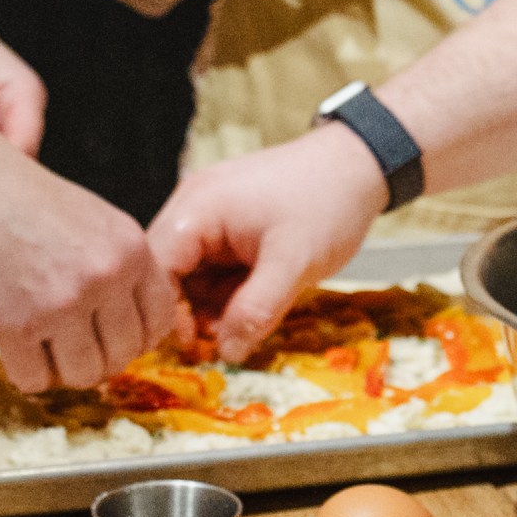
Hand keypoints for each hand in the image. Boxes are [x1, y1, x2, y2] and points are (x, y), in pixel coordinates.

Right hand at [0, 111, 183, 391]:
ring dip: (61, 369)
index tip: (109, 335)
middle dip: (97, 357)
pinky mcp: (17, 326)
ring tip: (40, 343)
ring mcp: (63, 304)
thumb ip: (118, 267)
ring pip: (83, 376)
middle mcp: (106, 278)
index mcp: (131, 249)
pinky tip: (12, 343)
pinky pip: (35, 381)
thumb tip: (129, 327)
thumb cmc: (21, 198)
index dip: (133, 337)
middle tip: (68, 342)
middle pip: (123, 357)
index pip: (158, 322)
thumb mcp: (94, 219)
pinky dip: (23, 371)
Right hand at [149, 127, 388, 362]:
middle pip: (168, 272)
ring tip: (249, 316)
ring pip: (193, 273)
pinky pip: (213, 264)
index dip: (166, 311)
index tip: (194, 345)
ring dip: (213, 301)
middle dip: (193, 309)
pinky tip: (256, 296)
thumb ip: (255, 311)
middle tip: (226, 336)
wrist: (360, 163)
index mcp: (196, 208)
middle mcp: (193, 206)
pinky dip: (229, 287)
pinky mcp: (228, 222)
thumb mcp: (294, 264)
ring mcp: (209, 212)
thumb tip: (226, 353)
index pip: (155, 269)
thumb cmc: (327, 203)